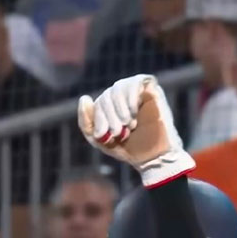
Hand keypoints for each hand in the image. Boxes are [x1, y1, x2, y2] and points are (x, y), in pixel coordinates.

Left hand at [77, 74, 194, 187]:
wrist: (152, 156)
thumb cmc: (126, 148)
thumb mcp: (98, 140)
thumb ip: (86, 122)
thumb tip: (84, 98)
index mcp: (106, 106)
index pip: (98, 104)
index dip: (99, 119)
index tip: (103, 134)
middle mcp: (120, 97)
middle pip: (107, 96)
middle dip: (110, 116)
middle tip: (118, 132)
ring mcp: (135, 92)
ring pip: (119, 87)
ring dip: (120, 108)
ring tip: (128, 124)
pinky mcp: (151, 90)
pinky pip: (137, 81)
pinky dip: (131, 97)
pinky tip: (133, 112)